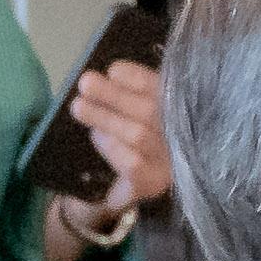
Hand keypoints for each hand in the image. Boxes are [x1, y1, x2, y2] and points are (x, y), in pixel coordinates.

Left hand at [56, 60, 171, 226]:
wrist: (116, 190)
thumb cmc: (124, 142)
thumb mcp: (127, 114)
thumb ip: (123, 95)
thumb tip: (100, 77)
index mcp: (178, 113)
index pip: (163, 90)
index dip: (138, 78)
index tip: (113, 70)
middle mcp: (181, 136)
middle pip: (151, 111)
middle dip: (115, 95)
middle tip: (85, 83)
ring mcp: (169, 162)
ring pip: (139, 135)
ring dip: (106, 118)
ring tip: (79, 108)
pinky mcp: (154, 183)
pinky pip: (132, 162)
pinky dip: (111, 146)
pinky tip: (97, 136)